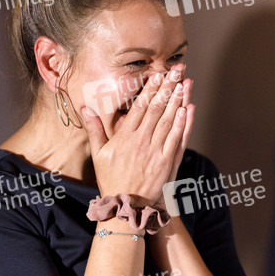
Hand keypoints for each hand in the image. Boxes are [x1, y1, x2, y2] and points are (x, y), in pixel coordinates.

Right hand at [82, 64, 192, 203]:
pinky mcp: (168, 162)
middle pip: (158, 108)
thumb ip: (95, 130)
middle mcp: (142, 141)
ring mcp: (157, 152)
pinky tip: (188, 108)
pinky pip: (178, 138)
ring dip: (179, 99)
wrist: (127, 206)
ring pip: (170, 120)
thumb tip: (86, 109)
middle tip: (177, 69)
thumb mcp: (98, 154)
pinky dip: (184, 123)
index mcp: (125, 137)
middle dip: (168, 87)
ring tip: (185, 82)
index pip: (140, 107)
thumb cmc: (111, 179)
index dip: (151, 88)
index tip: (158, 73)